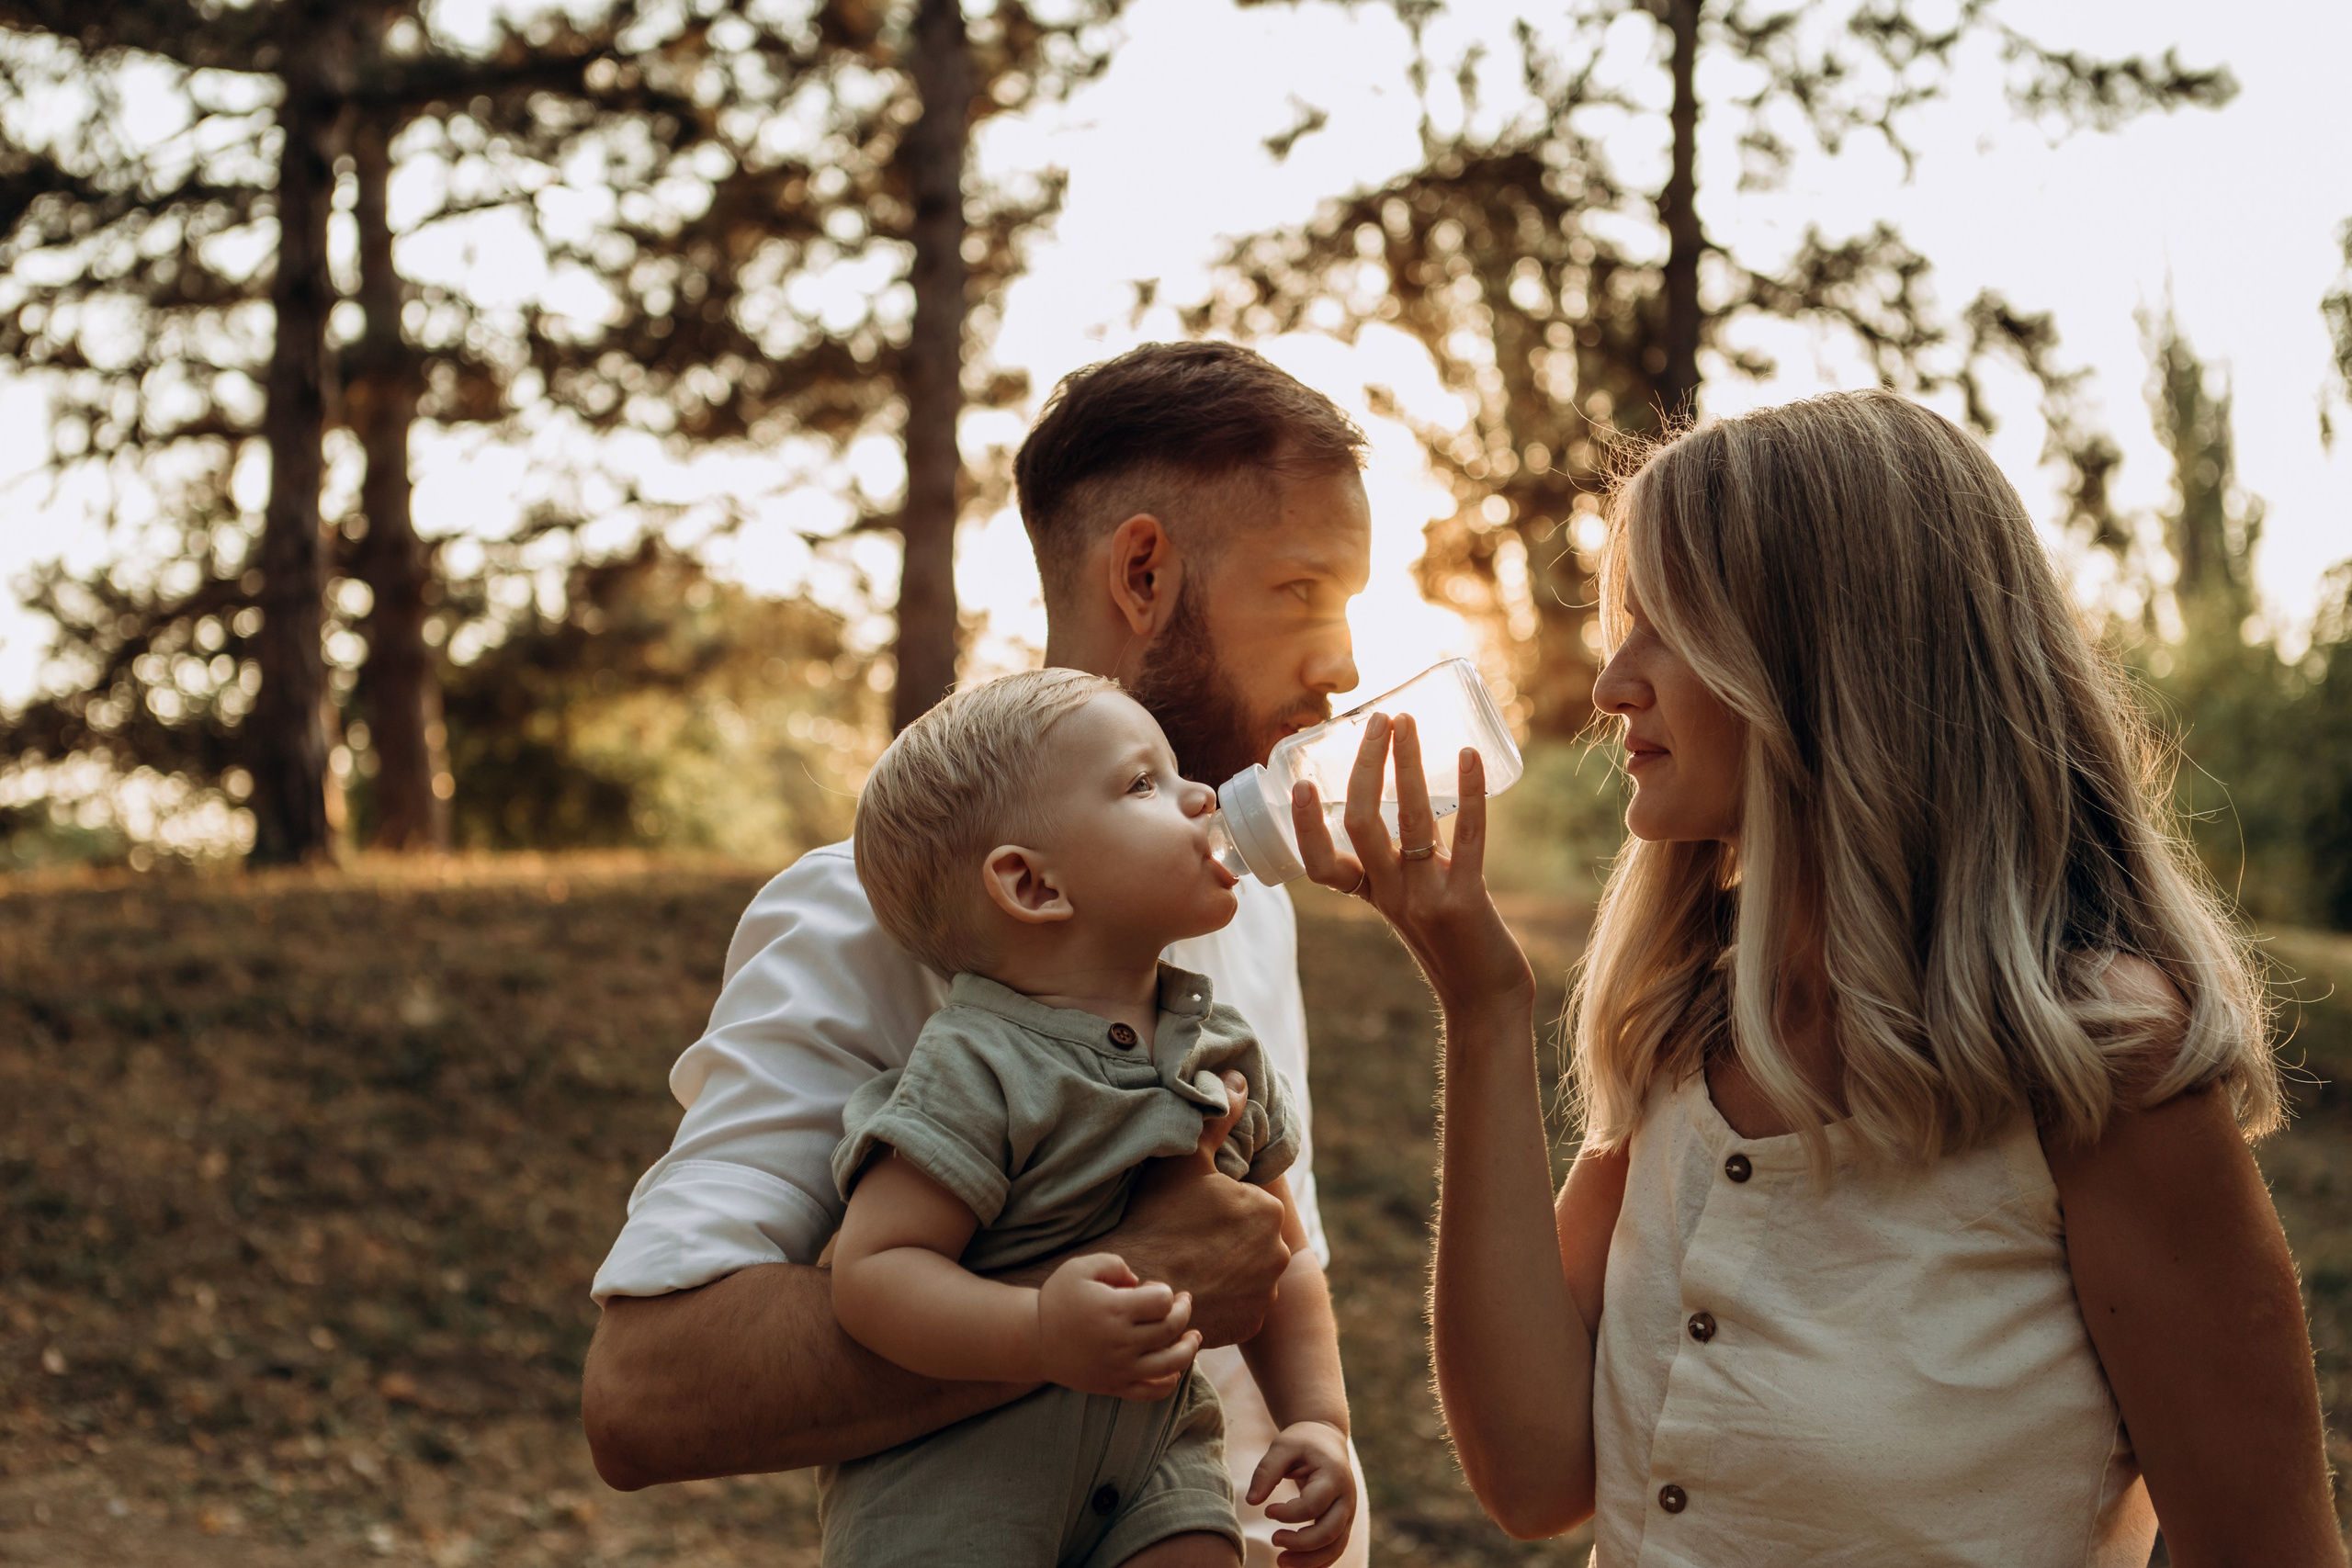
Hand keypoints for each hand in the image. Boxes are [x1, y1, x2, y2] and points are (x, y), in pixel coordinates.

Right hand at [1035, 1253, 1201, 1399]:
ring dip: (1190, 1348)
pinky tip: (1175, 1369)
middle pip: (1171, 1328)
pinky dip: (1170, 1382)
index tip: (1152, 1288)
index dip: (1165, 1291)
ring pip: (1172, 1363)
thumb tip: (1140, 1282)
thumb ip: (1115, 1264)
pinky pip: (1152, 1391)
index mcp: (1114, 1310)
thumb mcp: (1081, 1267)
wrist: (1033, 1339)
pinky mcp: (1114, 1386)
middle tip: (1183, 1302)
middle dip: (1184, 1311)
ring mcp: (1120, 1368)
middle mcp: (1121, 1341)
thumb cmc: (1058, 1299)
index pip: (1163, 1301)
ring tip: (1195, 1337)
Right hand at [1117, 1071, 1290, 1346]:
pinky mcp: (1252, 1322)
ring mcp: (1266, 1292)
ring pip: (1250, 1272)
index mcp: (1268, 1210)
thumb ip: (1218, 1119)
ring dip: (1229, 1269)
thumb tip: (1240, 1080)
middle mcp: (1279, 1252)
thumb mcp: (1185, 1160)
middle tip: (1188, 1237)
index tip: (1193, 1210)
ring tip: (1190, 1265)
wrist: (1142, 1288)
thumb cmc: (1159, 1219)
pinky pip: (1242, 1305)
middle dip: (1229, 1236)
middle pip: (1253, 1237)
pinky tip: (1197, 1288)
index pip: (1249, 1201)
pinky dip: (1226, 1298)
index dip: (1220, 1203)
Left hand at [1247, 1419, 1356, 1567]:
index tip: (1267, 1511)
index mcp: (1333, 1476)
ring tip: (1281, 1561)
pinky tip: (1295, 1564)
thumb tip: (1251, 1502)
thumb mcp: (1282, 1446)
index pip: (1313, 1506)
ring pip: (1335, 1547)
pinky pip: (1335, 1549)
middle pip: (1329, 1532)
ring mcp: (1348, 1513)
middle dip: (1300, 1544)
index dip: (1288, 1514)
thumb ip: (1266, 1471)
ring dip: (1309, 1560)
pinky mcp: (1343, 1523)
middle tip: (1274, 1540)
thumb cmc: (1302, 1442)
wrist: (1327, 1440)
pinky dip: (1317, 1562)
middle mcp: (1346, 1498)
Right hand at [1292, 712, 1534, 1019]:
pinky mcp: (1466, 900)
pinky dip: (1470, 793)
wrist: (1485, 1001)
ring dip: (1408, 764)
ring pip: (1409, 820)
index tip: (1299, 784)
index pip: (1320, 865)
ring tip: (1408, 723)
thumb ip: (1411, 856)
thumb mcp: (1417, 898)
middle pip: (1360, 823)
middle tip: (1378, 720)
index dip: (1304, 826)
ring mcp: (1426, 898)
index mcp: (1373, 896)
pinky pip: (1467, 837)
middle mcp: (1391, 896)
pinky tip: (1471, 757)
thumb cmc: (1454, 945)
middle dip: (1366, 766)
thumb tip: (1415, 798)